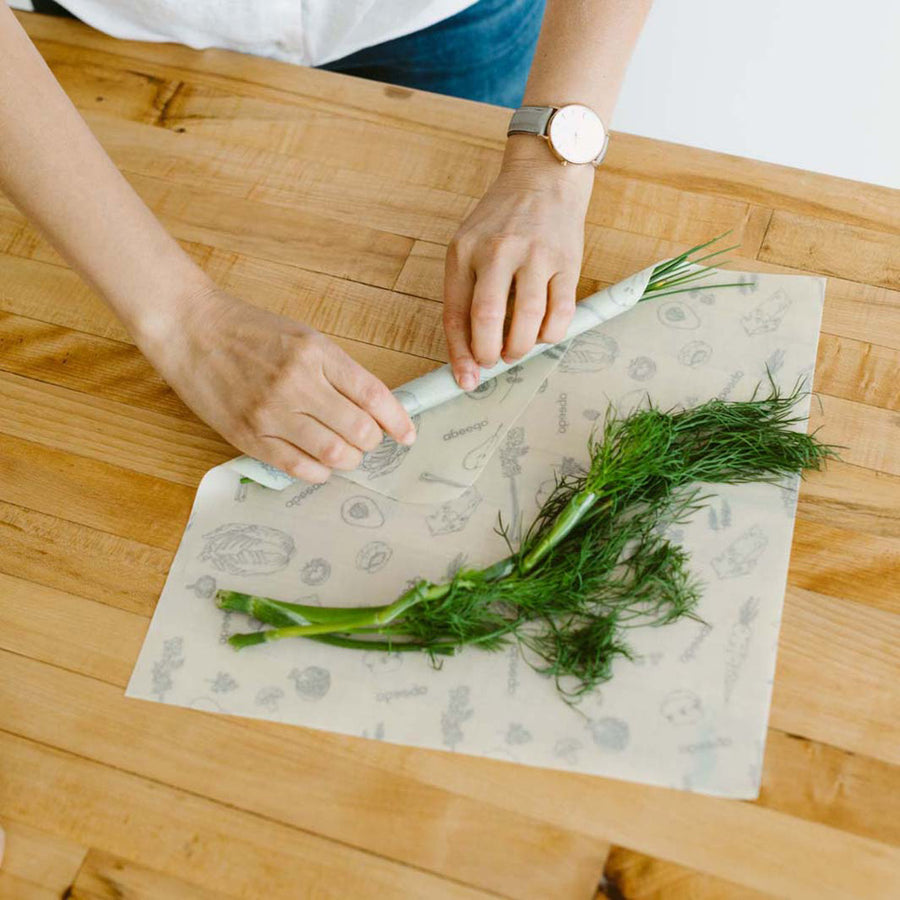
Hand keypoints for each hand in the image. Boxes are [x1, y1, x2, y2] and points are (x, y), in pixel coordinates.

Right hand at [137, 285, 415, 482]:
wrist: (190, 329)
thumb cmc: (250, 330)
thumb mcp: (304, 337)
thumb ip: (338, 371)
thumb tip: (376, 409)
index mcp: (317, 353)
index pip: (374, 395)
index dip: (398, 421)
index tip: (408, 435)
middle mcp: (297, 382)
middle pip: (360, 430)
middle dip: (373, 442)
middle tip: (368, 440)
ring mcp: (271, 412)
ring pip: (334, 454)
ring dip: (350, 459)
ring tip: (345, 452)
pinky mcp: (249, 436)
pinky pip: (299, 468)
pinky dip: (320, 472)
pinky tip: (320, 464)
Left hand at [443, 138, 593, 389]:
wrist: (544, 176)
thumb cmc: (502, 220)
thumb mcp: (469, 246)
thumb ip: (466, 293)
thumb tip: (469, 352)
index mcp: (464, 251)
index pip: (456, 314)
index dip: (459, 354)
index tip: (465, 380)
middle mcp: (497, 251)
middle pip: (487, 320)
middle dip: (488, 355)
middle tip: (493, 360)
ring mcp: (535, 255)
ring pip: (527, 321)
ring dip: (520, 348)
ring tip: (516, 349)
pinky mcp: (568, 260)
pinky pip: (561, 313)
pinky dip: (550, 334)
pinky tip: (543, 332)